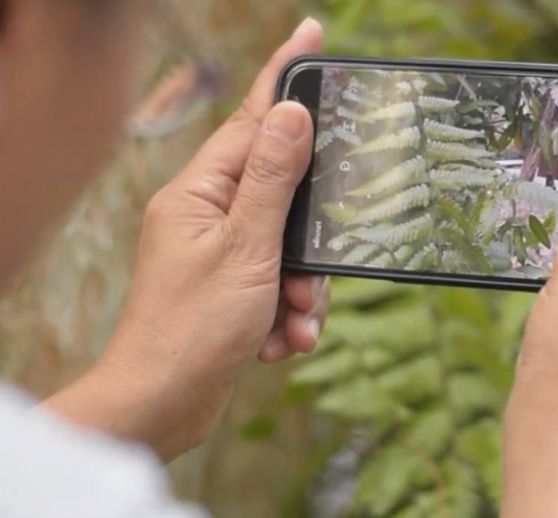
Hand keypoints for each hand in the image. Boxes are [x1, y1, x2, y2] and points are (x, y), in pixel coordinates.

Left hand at [46, 19, 326, 459]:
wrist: (161, 406)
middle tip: (308, 284)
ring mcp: (216, 253)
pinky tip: (280, 344)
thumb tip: (291, 114)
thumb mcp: (246, 247)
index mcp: (198, 192)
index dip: (286, 76)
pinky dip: (287, 316)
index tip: (314, 34)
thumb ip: (273, 179)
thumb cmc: (192, 328)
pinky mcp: (229, 289)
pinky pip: (278, 286)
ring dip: (301, 291)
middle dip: (309, 243)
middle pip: (283, 196)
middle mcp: (205, 214)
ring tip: (290, 325)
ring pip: (289, 248)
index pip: (253, 120)